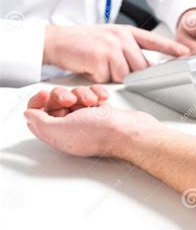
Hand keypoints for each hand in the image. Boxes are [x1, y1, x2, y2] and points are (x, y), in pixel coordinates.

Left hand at [24, 86, 160, 156]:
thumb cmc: (102, 134)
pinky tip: (102, 98)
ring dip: (82, 93)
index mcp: (59, 136)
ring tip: (92, 100)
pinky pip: (92, 97)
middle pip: (55, 104)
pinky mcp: (103, 114)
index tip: (46, 95)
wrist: (131, 132)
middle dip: (62, 95)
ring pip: (75, 98)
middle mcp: (72, 129)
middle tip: (71, 100)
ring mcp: (88, 121)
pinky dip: (96, 93)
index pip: (37, 116)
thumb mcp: (60, 129)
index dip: (38, 103)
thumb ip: (39, 121)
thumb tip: (29, 114)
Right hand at [43, 24, 190, 82]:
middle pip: (141, 67)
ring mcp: (111, 47)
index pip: (155, 41)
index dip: (173, 48)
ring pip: (125, 76)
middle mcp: (121, 38)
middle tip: (114, 67)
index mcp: (127, 33)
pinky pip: (108, 79)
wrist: (57, 41)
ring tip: (99, 65)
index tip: (189, 53)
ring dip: (112, 77)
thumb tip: (148, 70)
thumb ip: (131, 51)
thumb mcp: (112, 40)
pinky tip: (91, 67)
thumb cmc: (86, 43)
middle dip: (131, 74)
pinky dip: (99, 79)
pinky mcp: (99, 59)